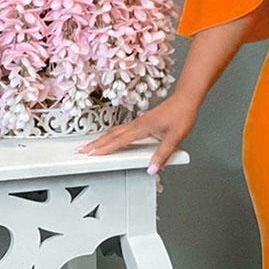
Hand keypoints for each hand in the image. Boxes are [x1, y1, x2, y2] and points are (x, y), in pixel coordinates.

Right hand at [76, 93, 197, 174]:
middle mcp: (138, 123)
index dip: (105, 148)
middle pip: (112, 135)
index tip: (92, 154)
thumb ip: (163, 154)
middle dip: (96, 143)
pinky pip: (122, 129)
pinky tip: (112, 137)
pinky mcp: (142, 120)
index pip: (120, 140)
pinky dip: (112, 134)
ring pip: (116, 131)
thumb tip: (152, 168)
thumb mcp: (175, 137)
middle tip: (82, 150)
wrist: (186, 99)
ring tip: (92, 145)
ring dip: (102, 138)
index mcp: (143, 127)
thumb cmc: (181, 115)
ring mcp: (139, 121)